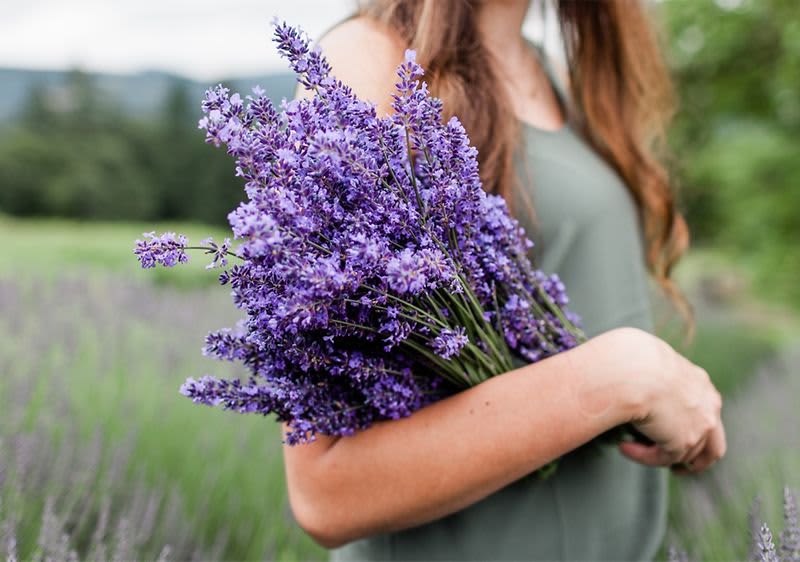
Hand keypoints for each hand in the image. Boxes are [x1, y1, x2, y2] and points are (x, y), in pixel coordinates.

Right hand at [607, 328, 726, 474]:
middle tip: (678, 468)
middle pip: (714, 445)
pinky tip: (624, 448)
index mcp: (701, 385)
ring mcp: (700, 426)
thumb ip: (658, 380)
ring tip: (630, 446)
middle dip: (698, 460)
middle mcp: (709, 407)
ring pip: (684, 455)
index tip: (674, 434)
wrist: (633, 369)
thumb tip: (639, 384)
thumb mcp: (653, 365)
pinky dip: (643, 457)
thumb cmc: (634, 360)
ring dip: (657, 455)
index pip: (707, 414)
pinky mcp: (683, 441)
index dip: (694, 429)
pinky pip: (662, 458)